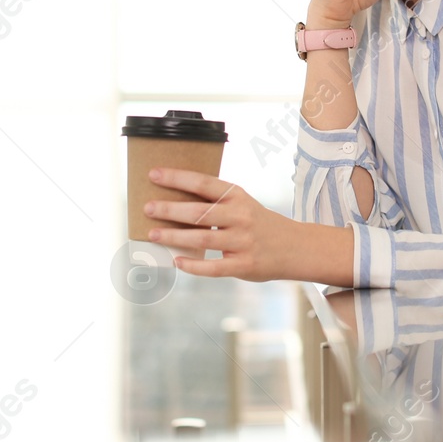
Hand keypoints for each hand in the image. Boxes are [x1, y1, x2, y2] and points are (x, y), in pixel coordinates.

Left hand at [144, 167, 297, 279]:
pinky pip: (213, 267)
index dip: (177, 178)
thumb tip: (173, 205)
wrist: (295, 247)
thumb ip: (216, 203)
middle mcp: (240, 217)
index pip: (203, 183)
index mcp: (237, 196)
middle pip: (198, 212)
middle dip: (169, 210)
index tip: (154, 174)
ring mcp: (242, 242)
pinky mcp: (244, 265)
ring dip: (174, 237)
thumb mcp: (243, 204)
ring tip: (153, 235)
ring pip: (202, 238)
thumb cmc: (259, 224)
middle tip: (147, 208)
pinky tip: (177, 261)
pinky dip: (193, 265)